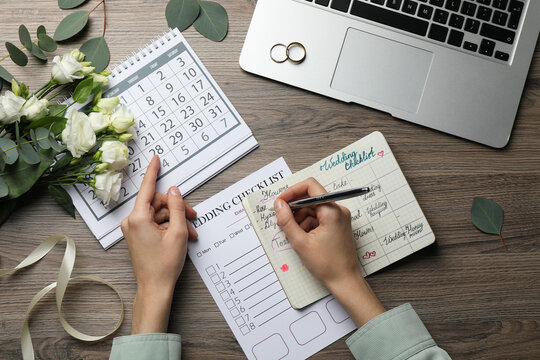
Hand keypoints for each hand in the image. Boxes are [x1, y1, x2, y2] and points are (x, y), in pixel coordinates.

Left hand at [121, 155, 197, 333]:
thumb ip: (177, 207)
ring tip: (189, 233)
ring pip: (159, 214)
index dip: (153, 172)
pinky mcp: (137, 235)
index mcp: (138, 218)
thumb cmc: (164, 264)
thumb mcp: (178, 232)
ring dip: (176, 220)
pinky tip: (182, 236)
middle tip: (193, 217)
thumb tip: (174, 190)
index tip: (155, 158)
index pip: (147, 188)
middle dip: (177, 208)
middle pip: (158, 203)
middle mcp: (132, 221)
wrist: (155, 288)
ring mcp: (134, 229)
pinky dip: (169, 227)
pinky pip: (155, 223)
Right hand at [274, 178, 384, 326]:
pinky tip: (301, 236)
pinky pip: (318, 217)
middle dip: (294, 207)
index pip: (310, 186)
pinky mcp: (337, 225)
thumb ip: (286, 221)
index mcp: (332, 211)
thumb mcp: (300, 242)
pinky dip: (307, 223)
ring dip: (299, 217)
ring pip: (313, 208)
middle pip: (310, 197)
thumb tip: (278, 204)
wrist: (344, 281)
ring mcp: (338, 217)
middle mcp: (338, 210)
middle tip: (282, 220)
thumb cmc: (327, 264)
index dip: (292, 191)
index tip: (280, 202)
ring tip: (291, 233)